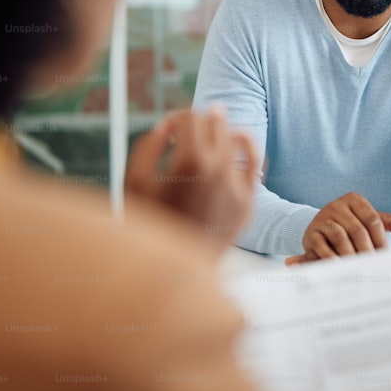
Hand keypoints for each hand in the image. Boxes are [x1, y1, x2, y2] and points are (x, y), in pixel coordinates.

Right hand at [125, 107, 257, 248]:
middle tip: (187, 128)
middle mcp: (218, 170)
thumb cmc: (148, 226)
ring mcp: (237, 187)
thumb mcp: (134, 182)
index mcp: (190, 161)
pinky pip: (256, 164)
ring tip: (212, 126)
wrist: (171, 271)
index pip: (189, 118)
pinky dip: (248, 147)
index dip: (175, 118)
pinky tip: (239, 139)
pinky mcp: (247, 203)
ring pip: (236, 139)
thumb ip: (148, 146)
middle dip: (198, 120)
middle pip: (215, 123)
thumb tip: (166, 128)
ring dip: (221, 130)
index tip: (167, 131)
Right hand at [284, 192, 390, 265]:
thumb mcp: (370, 221)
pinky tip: (341, 268)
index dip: (381, 240)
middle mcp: (336, 205)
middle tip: (373, 267)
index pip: (373, 219)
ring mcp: (322, 218)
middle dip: (367, 251)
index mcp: (354, 200)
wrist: (320, 231)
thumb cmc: (351, 226)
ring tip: (359, 269)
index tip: (384, 256)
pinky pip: (323, 246)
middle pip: (358, 230)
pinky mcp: (311, 233)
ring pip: (341, 237)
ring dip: (351, 256)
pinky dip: (333, 259)